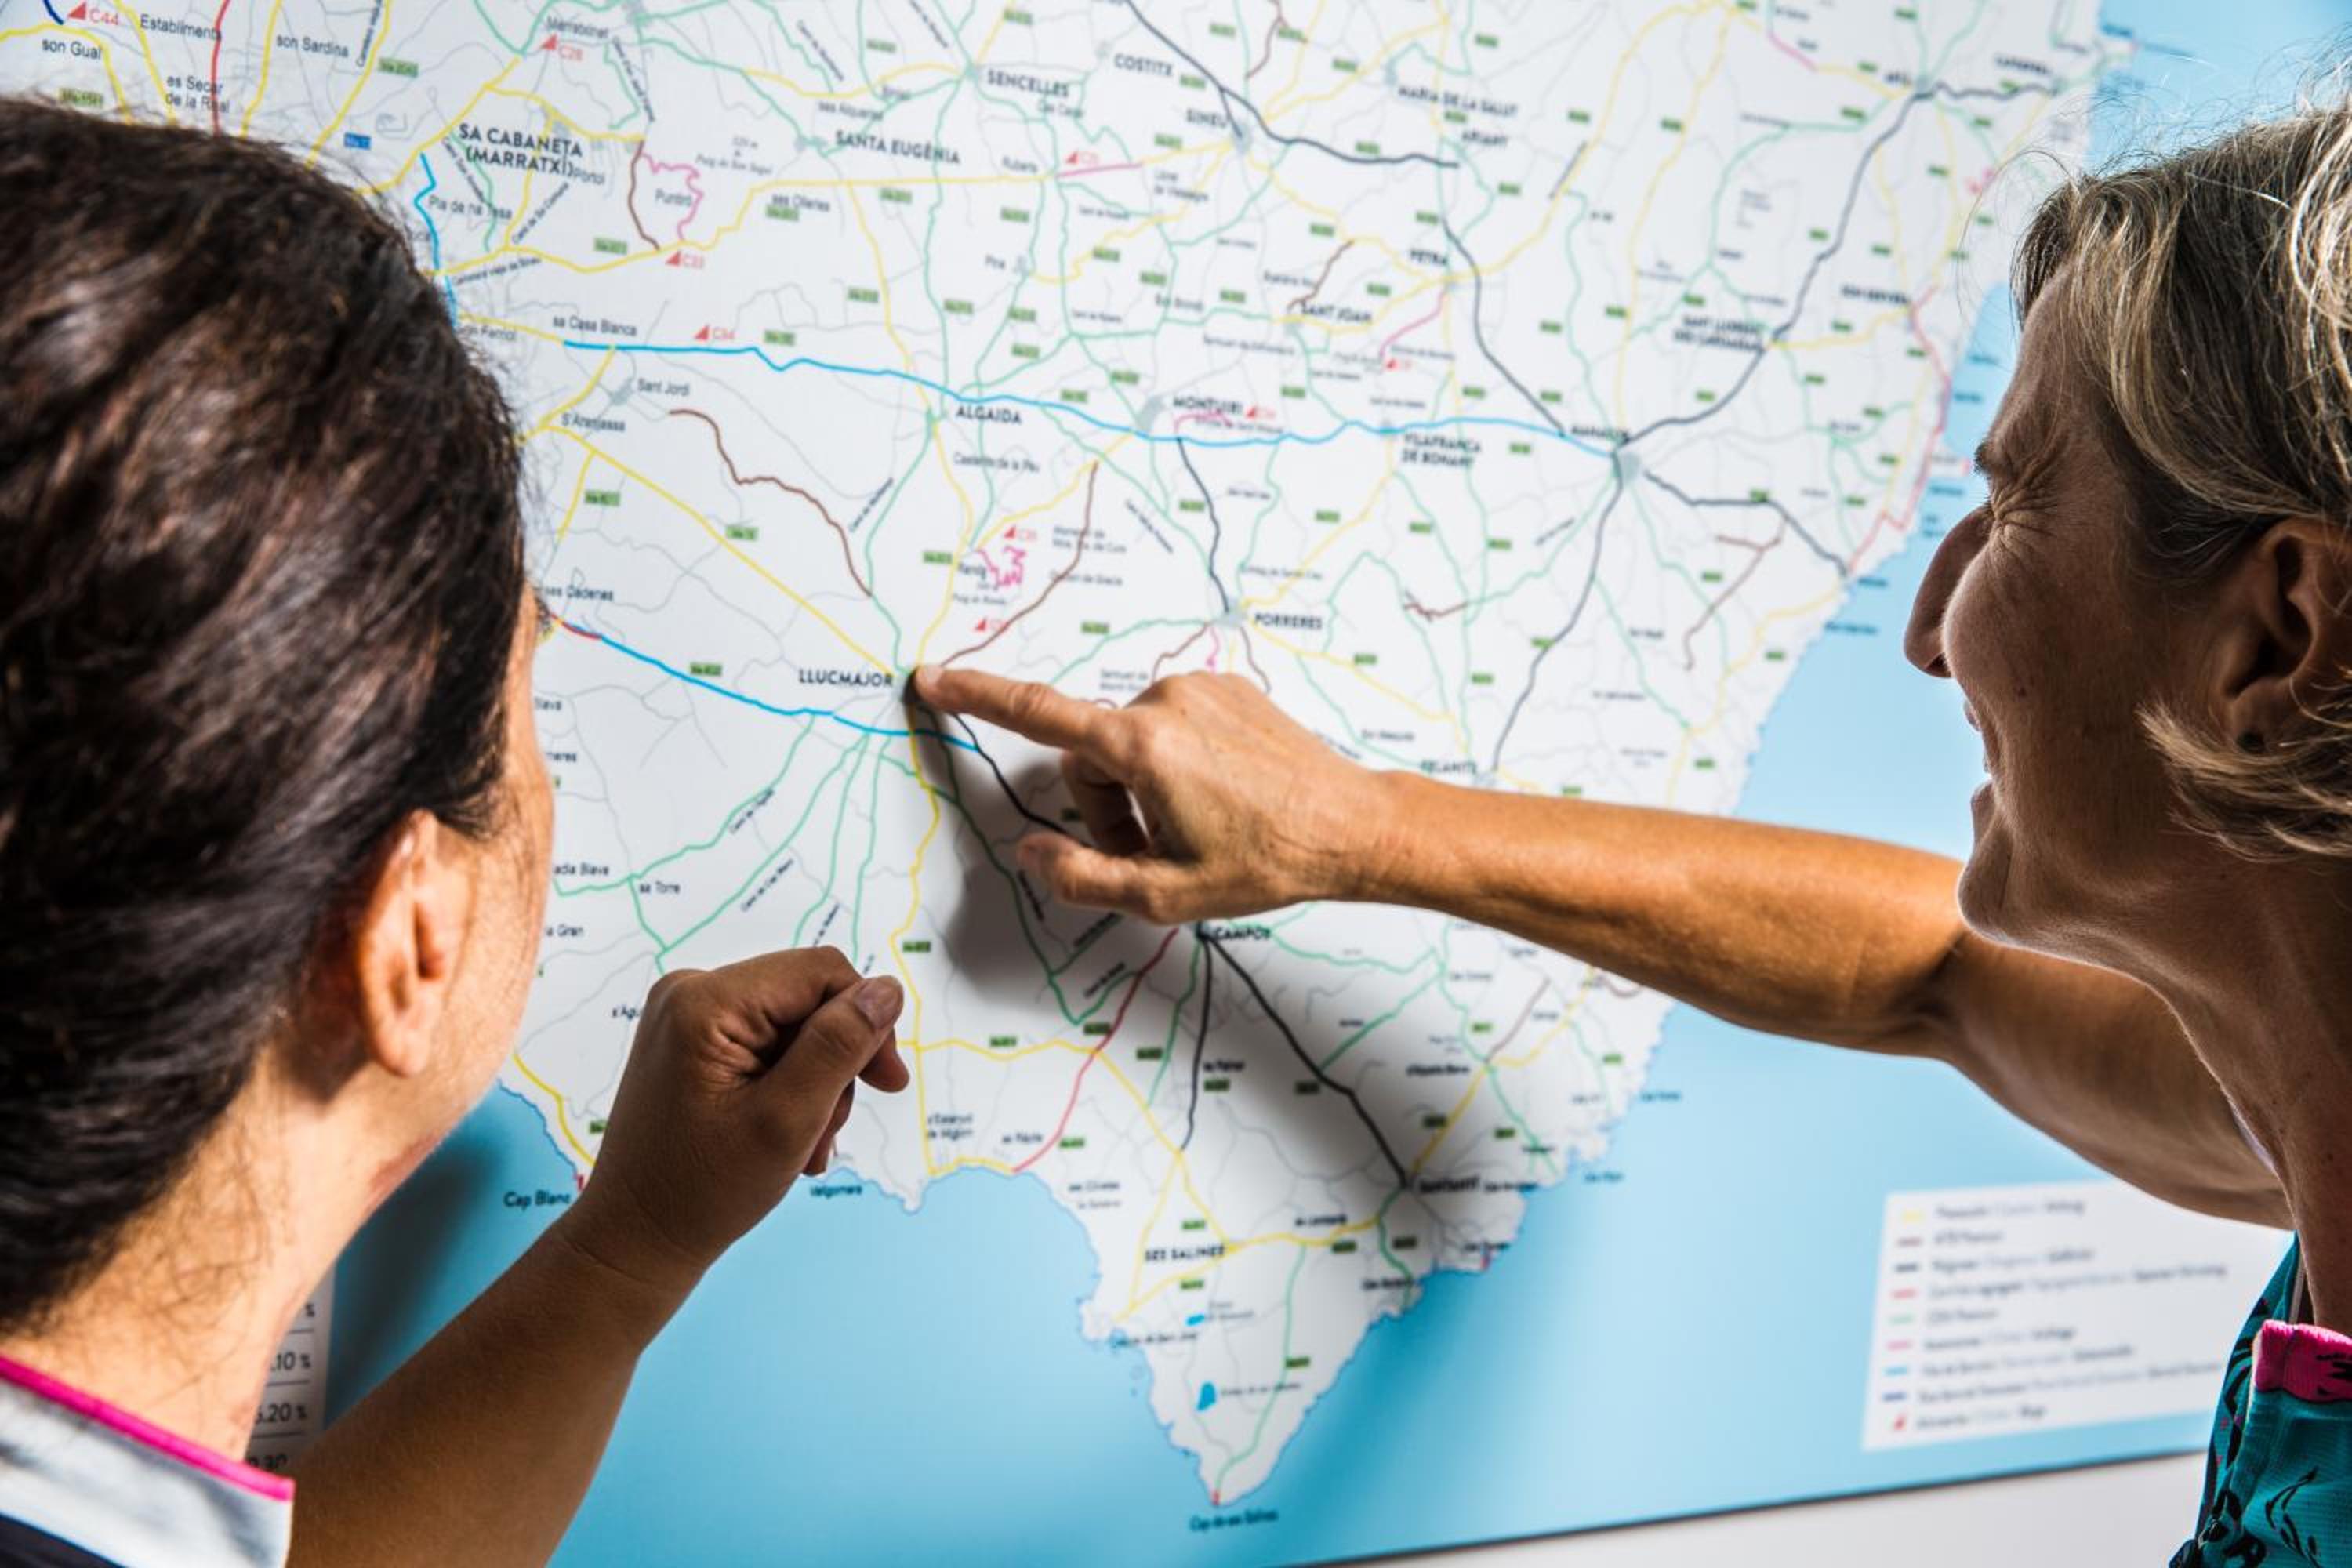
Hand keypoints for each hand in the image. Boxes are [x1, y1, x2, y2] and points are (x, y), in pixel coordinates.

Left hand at [562, 948, 911, 1301]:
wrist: (635, 1240)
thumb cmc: (702, 1191)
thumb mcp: (787, 1120)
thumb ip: (839, 1046)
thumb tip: (888, 989)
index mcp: (706, 1002)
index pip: (821, 973)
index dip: (867, 1021)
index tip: (888, 1084)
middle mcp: (690, 992)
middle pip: (808, 1000)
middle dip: (834, 1066)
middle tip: (827, 1133)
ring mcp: (687, 1016)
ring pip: (793, 1026)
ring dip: (815, 1085)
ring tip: (803, 1146)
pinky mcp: (691, 1041)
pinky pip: (766, 1044)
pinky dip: (787, 1088)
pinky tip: (785, 1136)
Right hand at [911, 665, 1392, 922]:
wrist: (1352, 826)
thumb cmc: (1267, 861)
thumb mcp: (1166, 894)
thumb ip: (1082, 876)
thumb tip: (1031, 850)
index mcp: (1143, 746)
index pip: (1039, 714)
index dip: (978, 696)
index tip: (933, 677)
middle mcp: (1165, 701)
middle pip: (1088, 754)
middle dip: (1104, 806)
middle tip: (1153, 854)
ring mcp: (1198, 689)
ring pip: (1128, 741)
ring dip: (1141, 786)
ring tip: (1194, 829)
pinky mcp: (1226, 688)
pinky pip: (1169, 725)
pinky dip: (1174, 762)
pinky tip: (1219, 798)